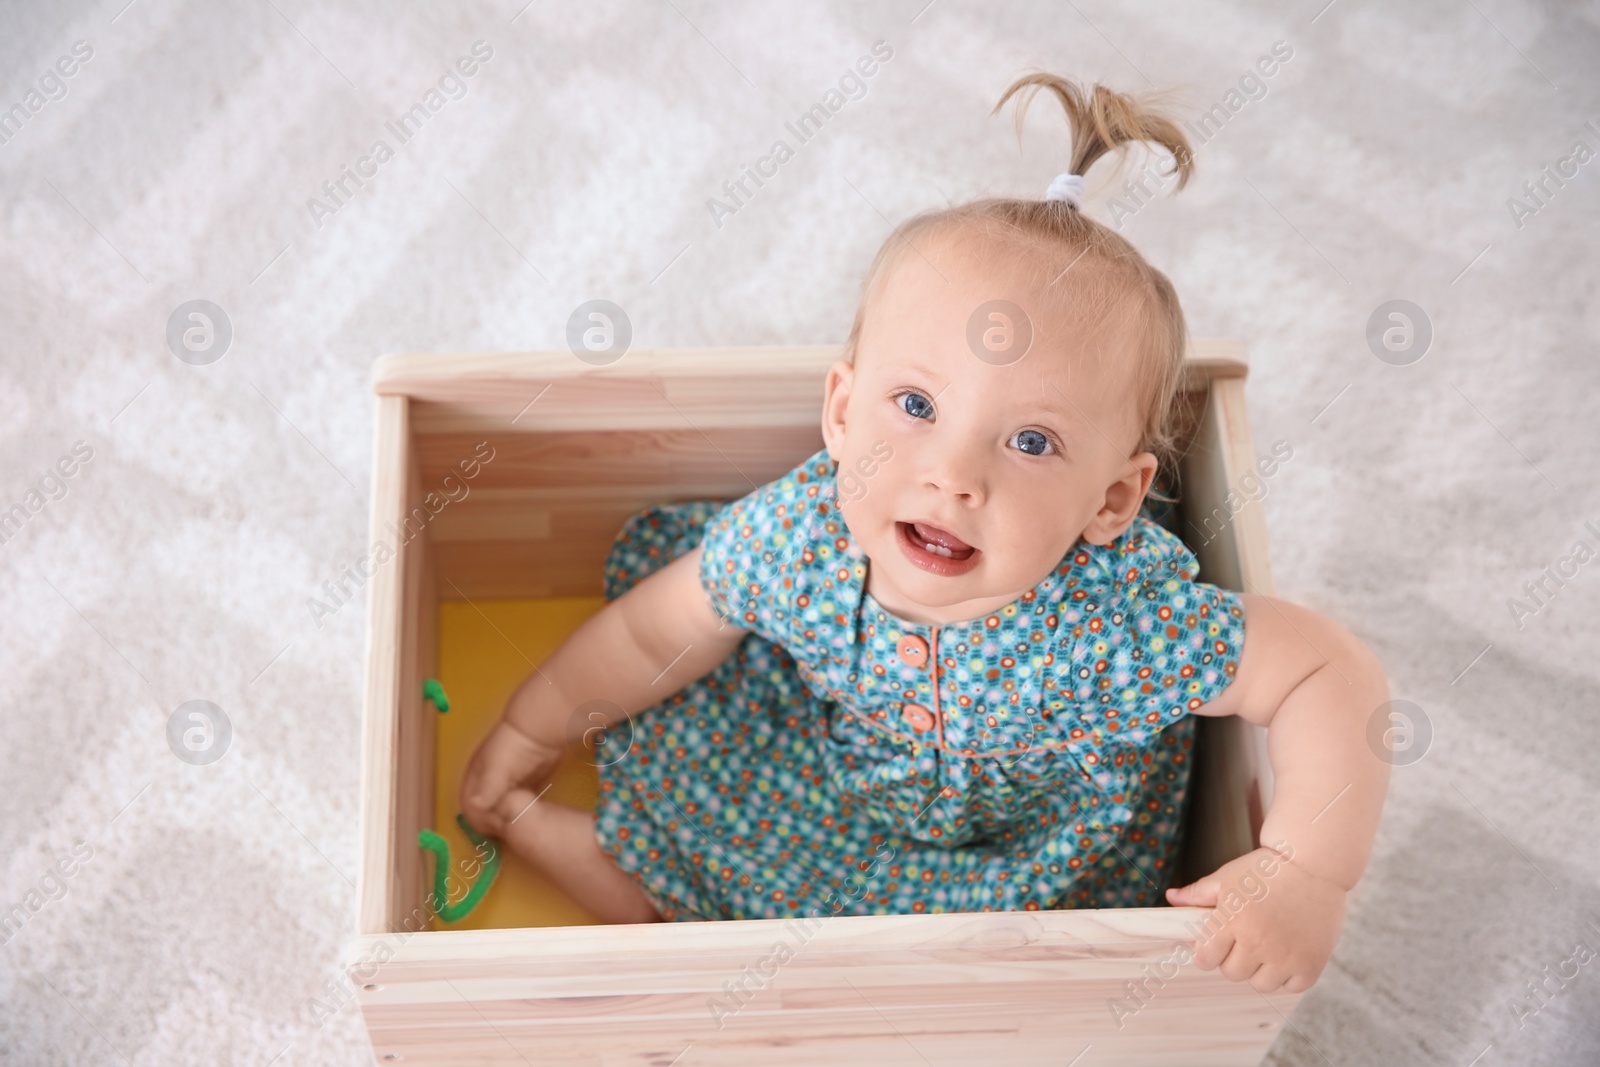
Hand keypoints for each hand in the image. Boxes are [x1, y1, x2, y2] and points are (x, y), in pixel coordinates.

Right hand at [459, 718, 564, 837]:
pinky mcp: (524, 788)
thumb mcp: (498, 766)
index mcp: (476, 779)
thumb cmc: (514, 746)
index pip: (470, 808)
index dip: (480, 819)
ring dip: (509, 818)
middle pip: (486, 812)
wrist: (540, 730)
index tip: (496, 827)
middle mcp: (488, 784)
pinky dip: (522, 813)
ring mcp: (506, 786)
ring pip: (502, 811)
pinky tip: (531, 814)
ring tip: (522, 820)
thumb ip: (488, 787)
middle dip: (496, 821)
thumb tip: (476, 806)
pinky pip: (518, 807)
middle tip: (512, 825)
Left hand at [1165, 845, 1346, 993]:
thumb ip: (1198, 893)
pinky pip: (1291, 987)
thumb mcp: (1228, 876)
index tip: (1216, 942)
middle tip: (1245, 939)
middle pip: (1232, 973)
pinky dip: (1288, 976)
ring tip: (1267, 946)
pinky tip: (1288, 953)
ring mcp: (1287, 956)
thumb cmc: (1267, 869)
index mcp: (1233, 919)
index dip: (1207, 951)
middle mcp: (1259, 941)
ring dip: (1260, 970)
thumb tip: (1171, 897)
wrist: (1314, 864)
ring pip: (1260, 984)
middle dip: (1233, 959)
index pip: (1206, 958)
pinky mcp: (1311, 964)